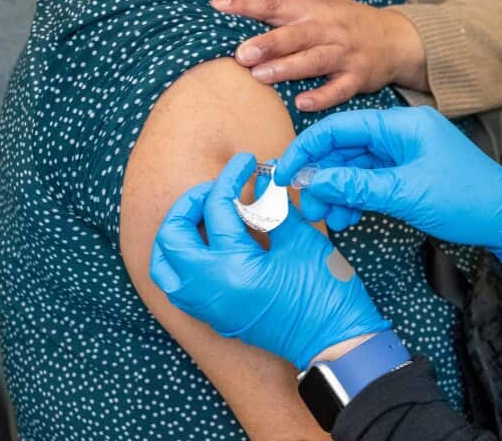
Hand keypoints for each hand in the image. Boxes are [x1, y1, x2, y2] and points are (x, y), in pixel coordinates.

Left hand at [150, 153, 390, 369]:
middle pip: (172, 237)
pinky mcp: (215, 316)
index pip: (217, 209)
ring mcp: (207, 307)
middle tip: (218, 187)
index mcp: (230, 268)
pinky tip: (210, 242)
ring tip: (205, 214)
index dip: (232, 177)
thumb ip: (273, 208)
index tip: (247, 161)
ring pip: (166, 265)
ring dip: (178, 234)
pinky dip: (184, 258)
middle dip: (190, 204)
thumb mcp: (301, 241)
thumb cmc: (325, 292)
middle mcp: (207, 290)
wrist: (336, 341)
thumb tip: (260, 181)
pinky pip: (179, 284)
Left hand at [211, 0, 426, 112]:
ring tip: (260, 76)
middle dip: (269, 42)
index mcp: (315, 10)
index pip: (277, 4)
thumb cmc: (350, 20)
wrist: (397, 39)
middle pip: (296, 35)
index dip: (247, 5)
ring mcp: (345, 54)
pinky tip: (303, 102)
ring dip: (288, 68)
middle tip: (241, 53)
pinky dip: (323, 96)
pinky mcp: (358, 77)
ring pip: (315, 60)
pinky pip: (340, 88)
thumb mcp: (321, 1)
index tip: (218, 6)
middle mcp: (329, 30)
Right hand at [275, 107, 501, 266]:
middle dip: (321, 177)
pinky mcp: (406, 177)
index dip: (309, 148)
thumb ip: (358, 186)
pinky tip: (345, 217)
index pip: (342, 126)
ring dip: (336, 192)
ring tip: (325, 217)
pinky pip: (369, 183)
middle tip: (305, 206)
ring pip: (354, 169)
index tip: (285, 172)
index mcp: (403, 125)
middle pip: (345, 149)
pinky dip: (354, 199)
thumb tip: (314, 181)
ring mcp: (403, 156)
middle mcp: (401, 135)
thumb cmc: (467, 199)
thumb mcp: (407, 193)